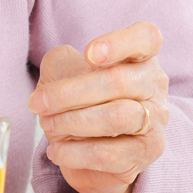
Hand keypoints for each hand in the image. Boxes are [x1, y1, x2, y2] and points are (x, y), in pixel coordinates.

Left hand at [30, 22, 169, 192]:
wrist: (89, 153)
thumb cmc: (79, 102)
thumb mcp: (63, 72)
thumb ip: (62, 65)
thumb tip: (62, 80)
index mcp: (140, 57)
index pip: (146, 38)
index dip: (119, 43)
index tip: (88, 54)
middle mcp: (154, 86)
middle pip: (119, 80)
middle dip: (69, 93)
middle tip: (38, 103)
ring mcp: (155, 122)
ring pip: (117, 117)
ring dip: (72, 121)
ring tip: (47, 125)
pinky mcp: (144, 155)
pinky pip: (109, 154)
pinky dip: (75, 152)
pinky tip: (55, 150)